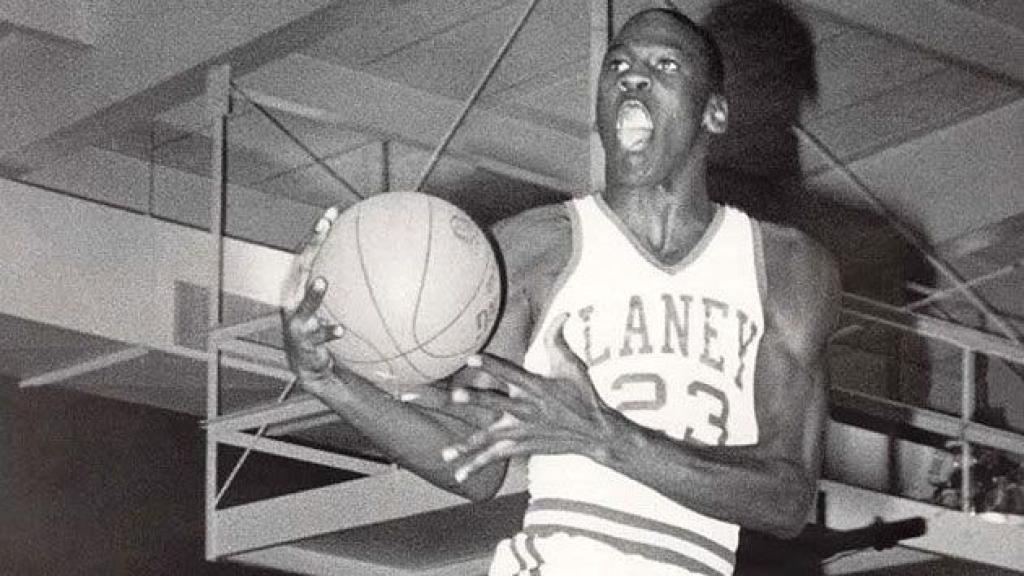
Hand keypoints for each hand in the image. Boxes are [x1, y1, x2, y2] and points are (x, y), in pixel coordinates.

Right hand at [281, 206, 344, 394]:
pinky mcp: (304, 342)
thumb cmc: (326, 329)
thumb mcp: (339, 307)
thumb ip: (353, 289)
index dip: (318, 231)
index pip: (309, 252)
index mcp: (303, 287)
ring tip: (322, 281)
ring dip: (312, 293)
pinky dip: (329, 331)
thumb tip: (387, 269)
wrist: (311, 366)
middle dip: (312, 245)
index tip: (333, 211)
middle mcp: (294, 299)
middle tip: (325, 227)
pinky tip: (341, 330)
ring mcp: (297, 321)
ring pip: (303, 304)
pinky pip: (318, 336)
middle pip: (301, 266)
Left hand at [441, 313, 618, 481]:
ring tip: (446, 451)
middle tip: (456, 396)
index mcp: (536, 387)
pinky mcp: (522, 446)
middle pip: (497, 403)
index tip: (472, 357)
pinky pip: (496, 456)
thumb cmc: (583, 394)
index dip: (491, 365)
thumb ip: (559, 339)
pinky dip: (476, 464)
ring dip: (469, 444)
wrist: (595, 432)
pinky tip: (458, 473)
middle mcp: (527, 410)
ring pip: (491, 438)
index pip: (510, 373)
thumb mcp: (572, 365)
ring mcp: (523, 431)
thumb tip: (564, 313)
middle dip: (477, 400)